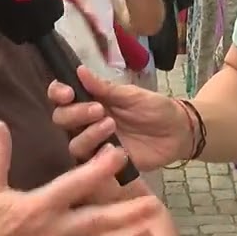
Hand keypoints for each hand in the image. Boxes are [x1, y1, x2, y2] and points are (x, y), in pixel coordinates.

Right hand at [0, 121, 162, 235]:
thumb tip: (0, 124)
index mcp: (38, 206)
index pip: (75, 184)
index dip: (99, 169)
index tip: (119, 154)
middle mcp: (52, 228)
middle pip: (96, 219)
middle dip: (124, 212)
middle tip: (151, 203)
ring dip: (121, 235)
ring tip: (146, 230)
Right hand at [48, 66, 188, 172]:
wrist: (178, 133)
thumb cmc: (156, 109)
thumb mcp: (132, 95)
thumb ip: (105, 88)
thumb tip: (79, 70)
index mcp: (91, 100)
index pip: (62, 96)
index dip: (58, 93)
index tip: (67, 93)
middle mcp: (87, 123)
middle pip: (61, 119)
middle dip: (75, 113)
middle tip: (98, 109)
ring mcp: (96, 145)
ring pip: (74, 143)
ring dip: (88, 134)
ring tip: (110, 125)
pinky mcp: (106, 164)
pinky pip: (91, 165)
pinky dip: (99, 156)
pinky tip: (115, 150)